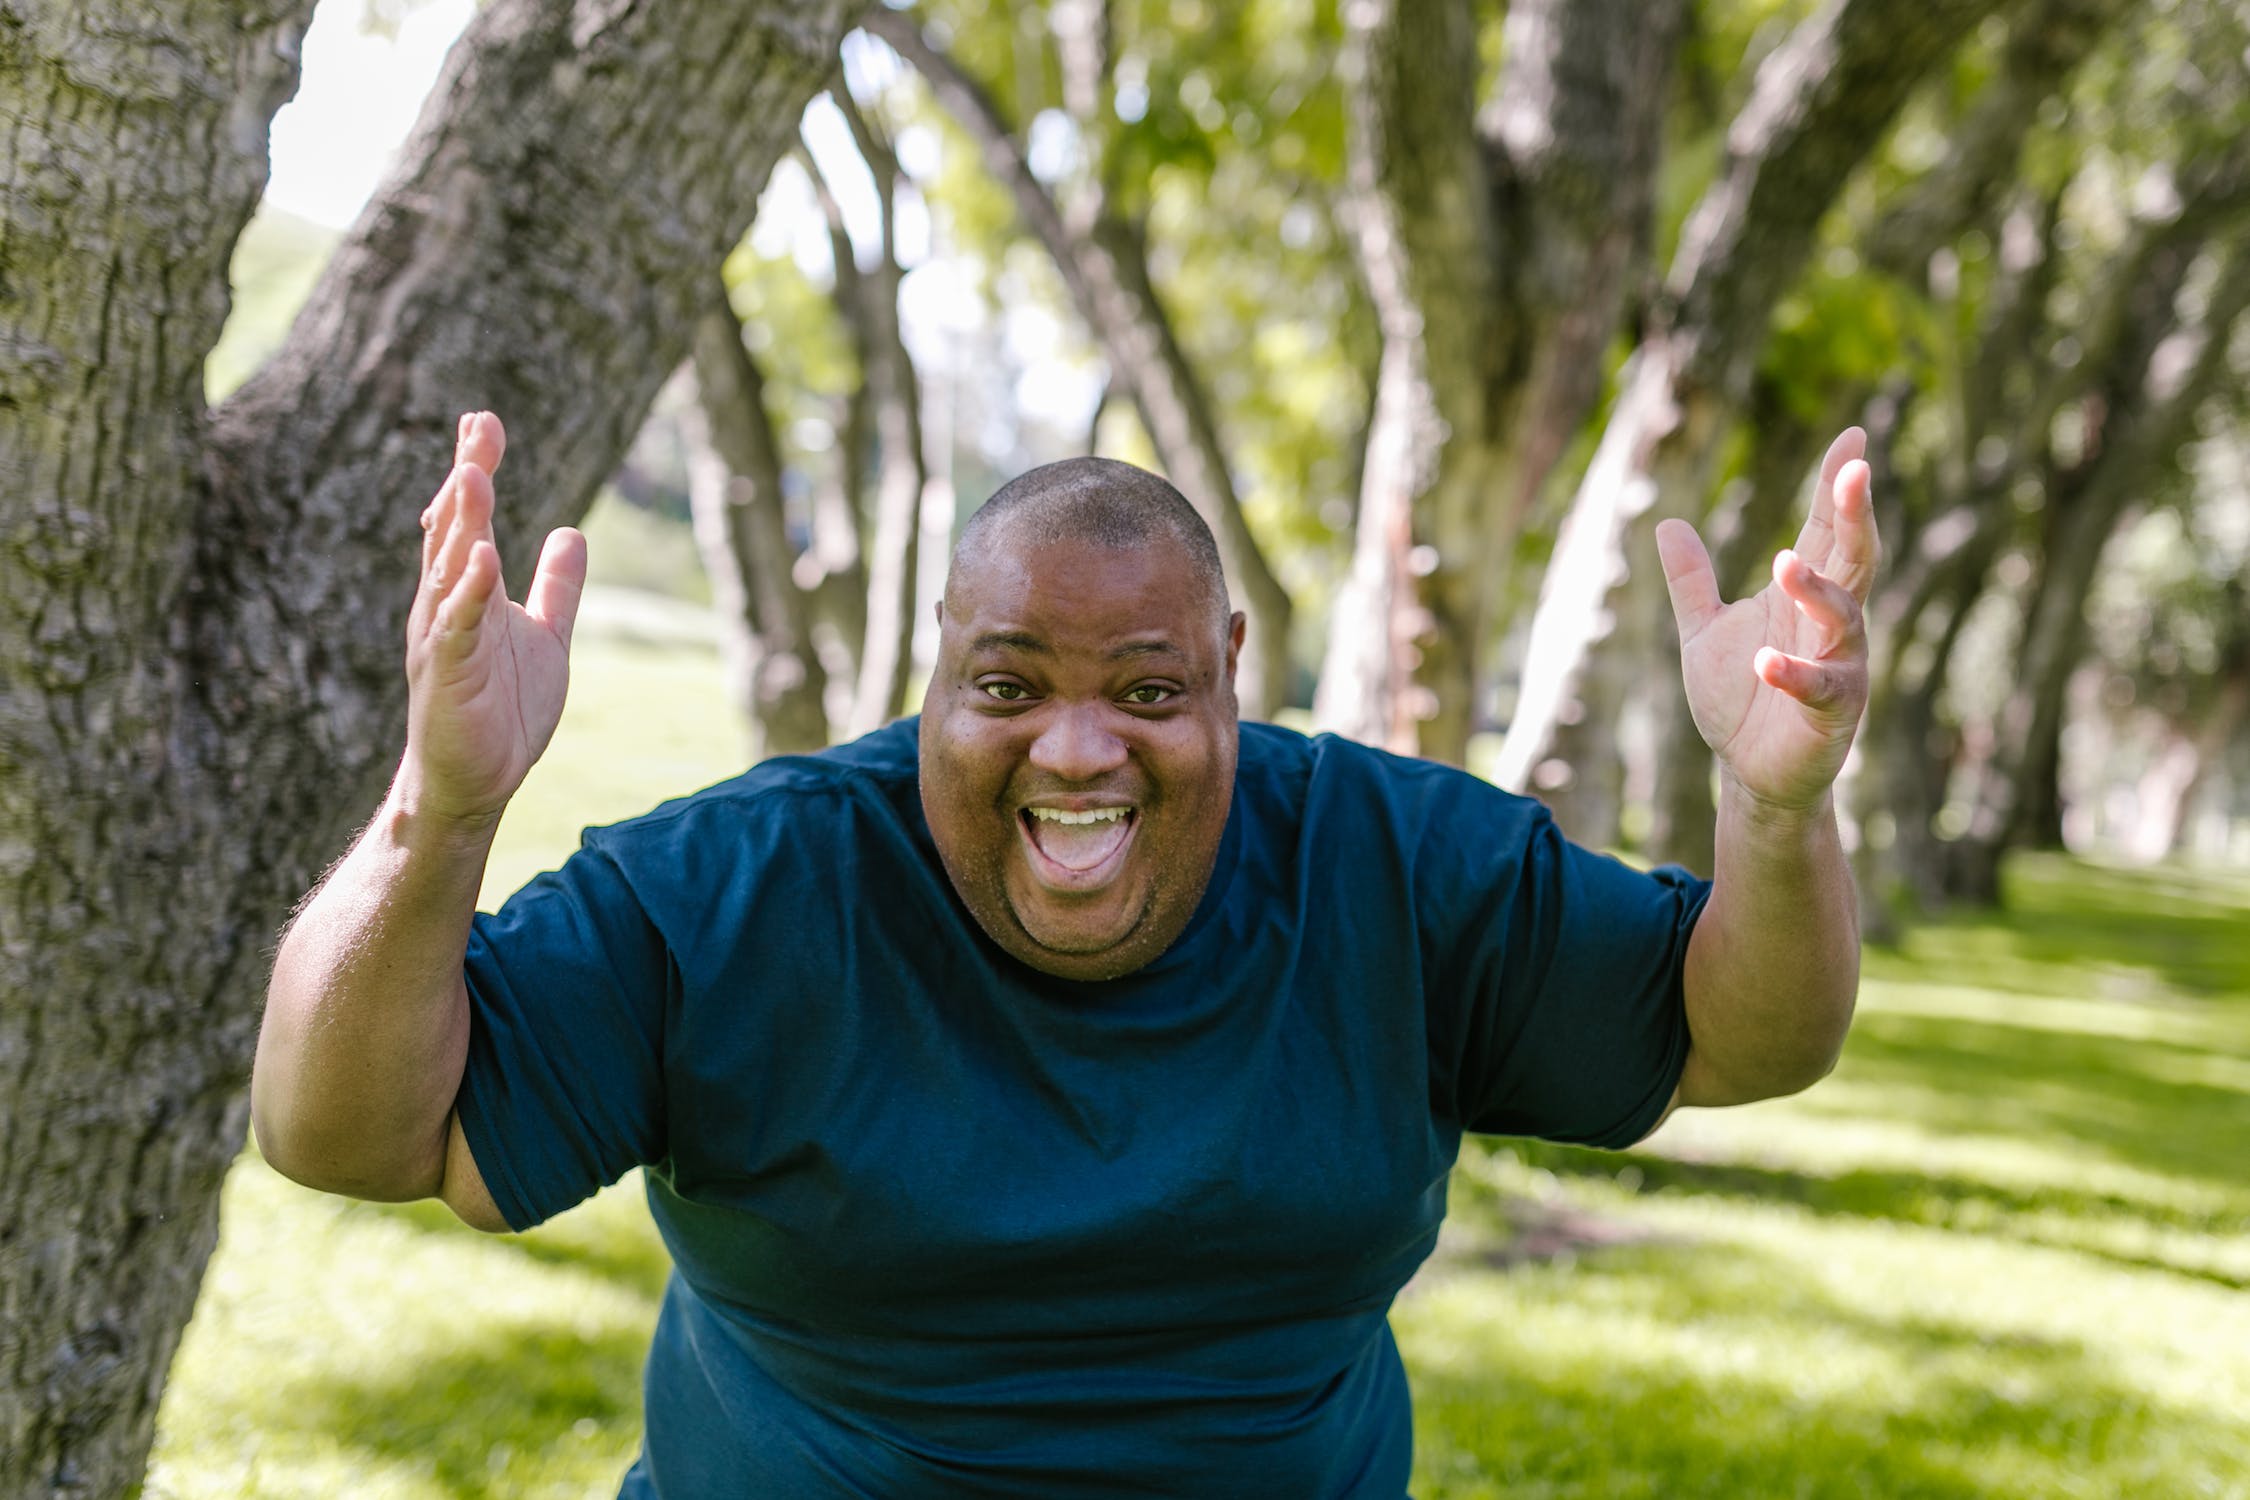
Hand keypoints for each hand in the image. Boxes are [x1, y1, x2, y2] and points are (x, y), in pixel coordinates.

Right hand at [400, 412, 587, 827]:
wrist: (476, 781)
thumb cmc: (503, 710)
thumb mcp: (545, 635)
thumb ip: (556, 587)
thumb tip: (572, 532)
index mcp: (469, 593)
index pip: (470, 521)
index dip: (475, 471)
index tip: (484, 422)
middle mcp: (448, 607)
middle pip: (456, 531)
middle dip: (468, 479)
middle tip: (478, 426)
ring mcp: (445, 639)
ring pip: (449, 570)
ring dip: (462, 524)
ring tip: (474, 475)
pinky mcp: (450, 676)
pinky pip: (459, 628)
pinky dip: (469, 593)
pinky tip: (482, 559)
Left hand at [1655, 428, 1879, 816]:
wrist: (1749, 772)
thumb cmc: (1739, 698)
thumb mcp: (1704, 630)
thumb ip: (1692, 580)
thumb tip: (1667, 522)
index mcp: (1804, 596)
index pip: (1827, 531)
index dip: (1838, 487)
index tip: (1852, 438)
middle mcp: (1834, 624)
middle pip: (1853, 558)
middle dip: (1854, 514)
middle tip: (1856, 469)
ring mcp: (1841, 666)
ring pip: (1845, 617)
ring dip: (1816, 589)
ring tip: (1782, 563)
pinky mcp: (1833, 712)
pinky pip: (1819, 687)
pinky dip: (1793, 672)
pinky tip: (1765, 660)